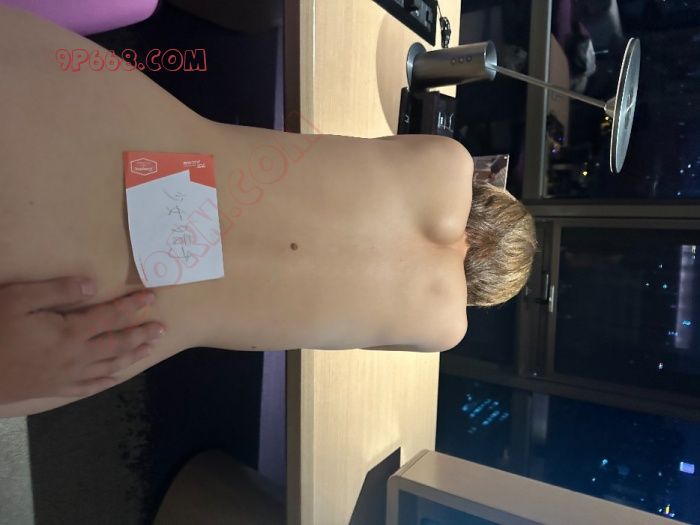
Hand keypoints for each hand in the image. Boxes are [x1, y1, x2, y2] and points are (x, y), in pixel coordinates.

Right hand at [0, 277, 164, 403]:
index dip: (133, 305)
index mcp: (71, 333)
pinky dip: (105, 381)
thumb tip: (92, 285)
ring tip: (150, 349)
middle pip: (117, 344)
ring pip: (108, 366)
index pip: (111, 316)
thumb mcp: (20, 299)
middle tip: (162, 328)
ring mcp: (66, 377)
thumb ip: (58, 291)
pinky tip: (114, 377)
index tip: (152, 297)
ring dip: (132, 356)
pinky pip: (88, 387)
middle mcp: (76, 357)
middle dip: (141, 334)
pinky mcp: (53, 390)